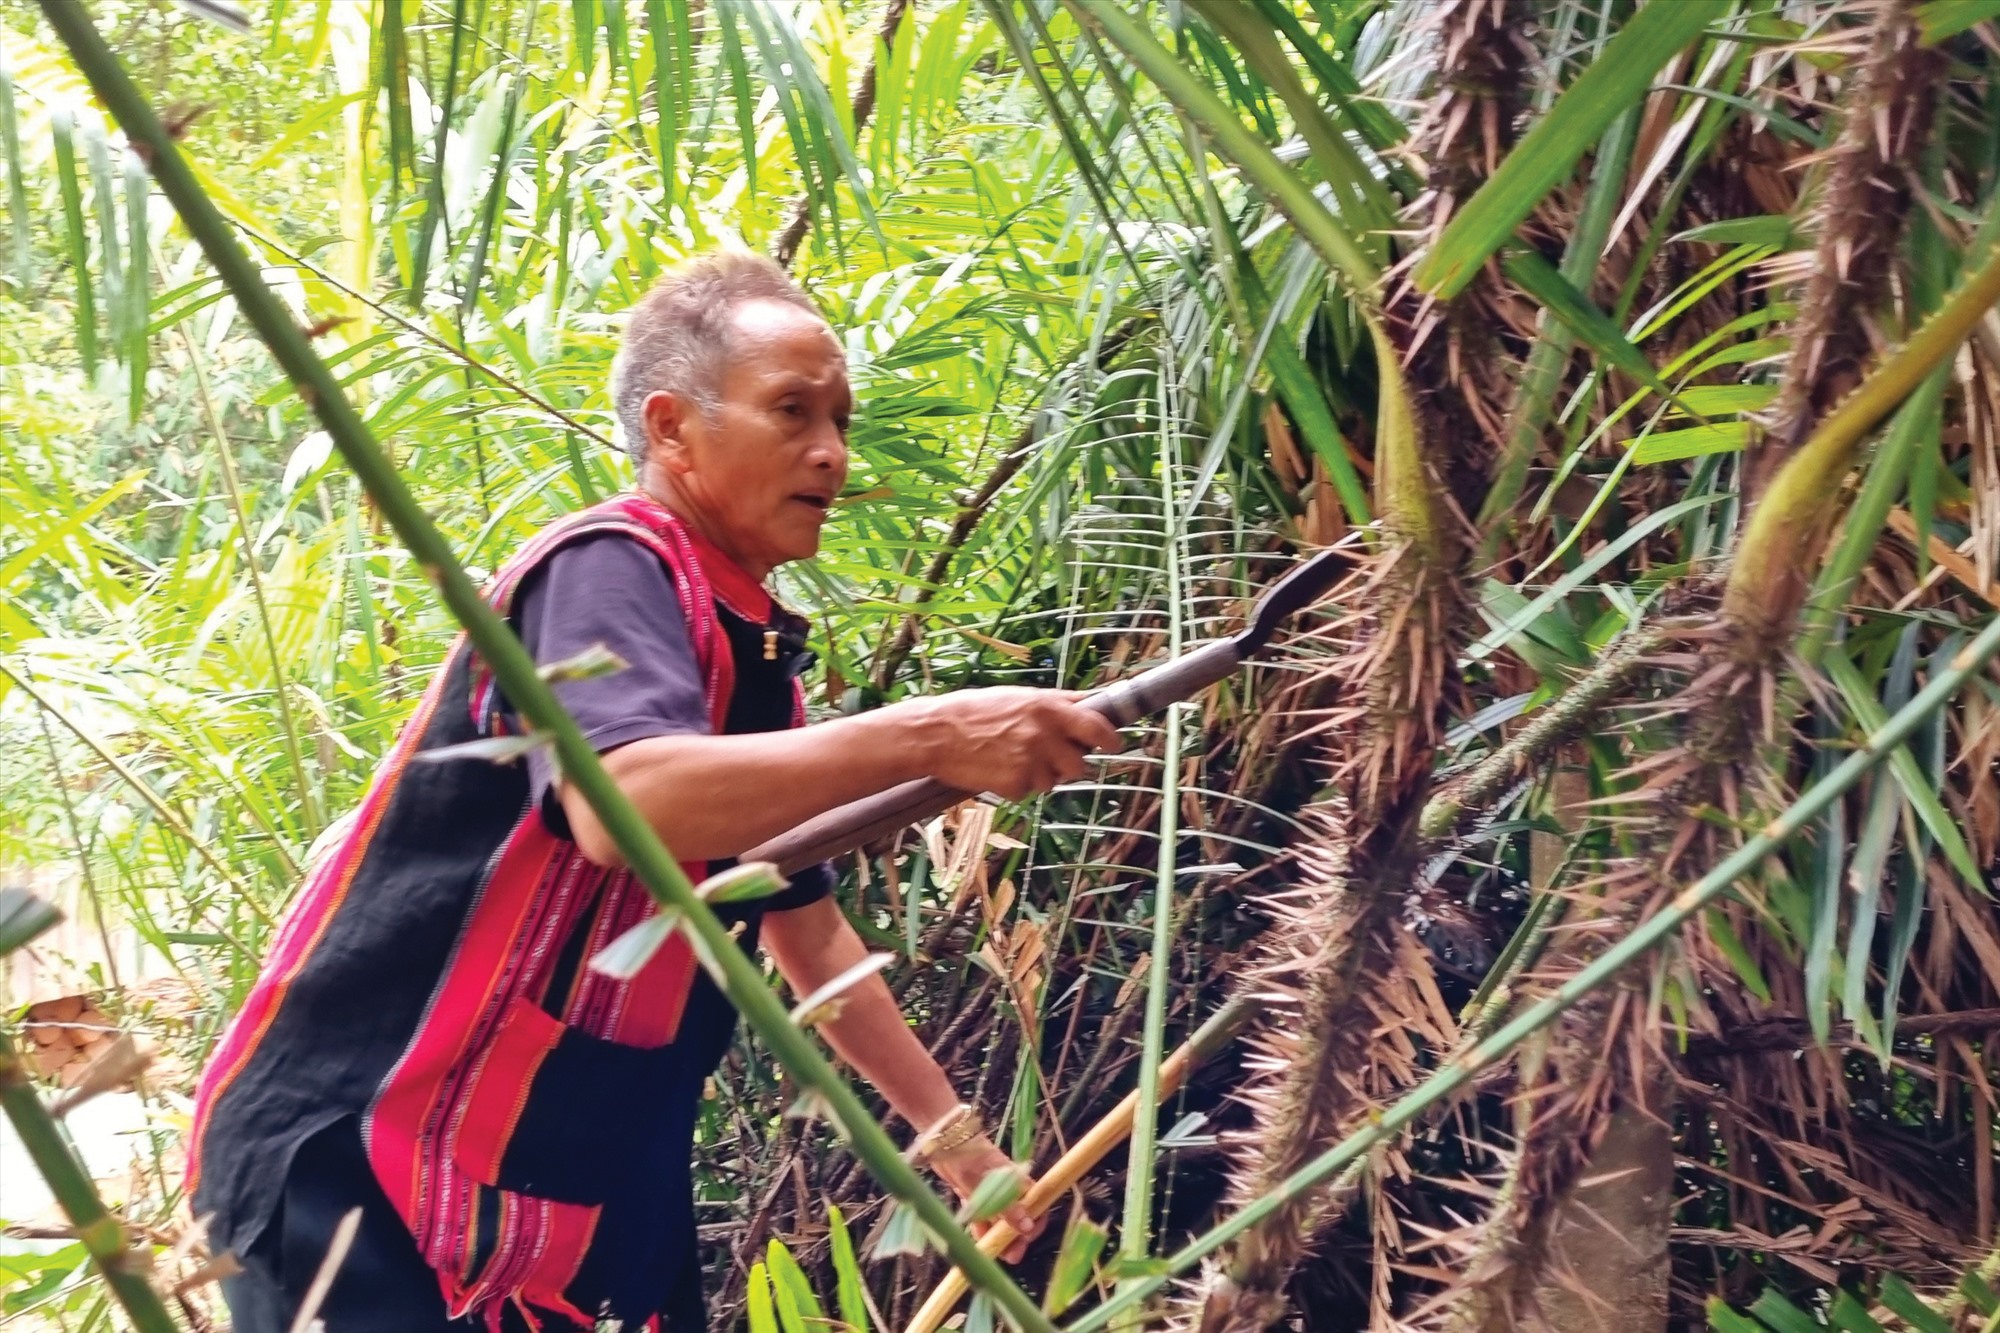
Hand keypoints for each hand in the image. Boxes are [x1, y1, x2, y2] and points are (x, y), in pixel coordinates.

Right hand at [906, 688, 1122, 799]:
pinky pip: (1028, 792)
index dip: (1111, 740)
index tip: (1113, 745)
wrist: (936, 734)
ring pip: (1054, 782)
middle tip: (1047, 757)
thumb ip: (1057, 702)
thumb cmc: (974, 711)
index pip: (1098, 728)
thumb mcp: (1020, 696)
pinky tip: (997, 769)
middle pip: (1079, 765)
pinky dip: (1017, 786)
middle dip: (1068, 764)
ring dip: (1040, 776)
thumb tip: (1091, 702)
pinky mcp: (1016, 785)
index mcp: (1049, 708)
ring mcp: (1031, 762)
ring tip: (1012, 758)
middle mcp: (1045, 735)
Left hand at [932, 1135, 1044, 1262]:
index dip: (1034, 1225)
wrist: (944, 1142)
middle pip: (1019, 1218)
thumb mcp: (988, 1185)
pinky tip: (977, 1236)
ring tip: (991, 1249)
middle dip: (1015, 1237)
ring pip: (999, 1220)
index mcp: (1019, 1182)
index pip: (1037, 1206)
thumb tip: (1028, 1226)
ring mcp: (992, 1193)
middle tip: (1010, 1256)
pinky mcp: (977, 1195)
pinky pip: (984, 1216)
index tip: (1025, 1239)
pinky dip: (981, 1227)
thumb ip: (1008, 1207)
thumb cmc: (970, 1158)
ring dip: (996, 1235)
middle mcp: (1009, 1189)